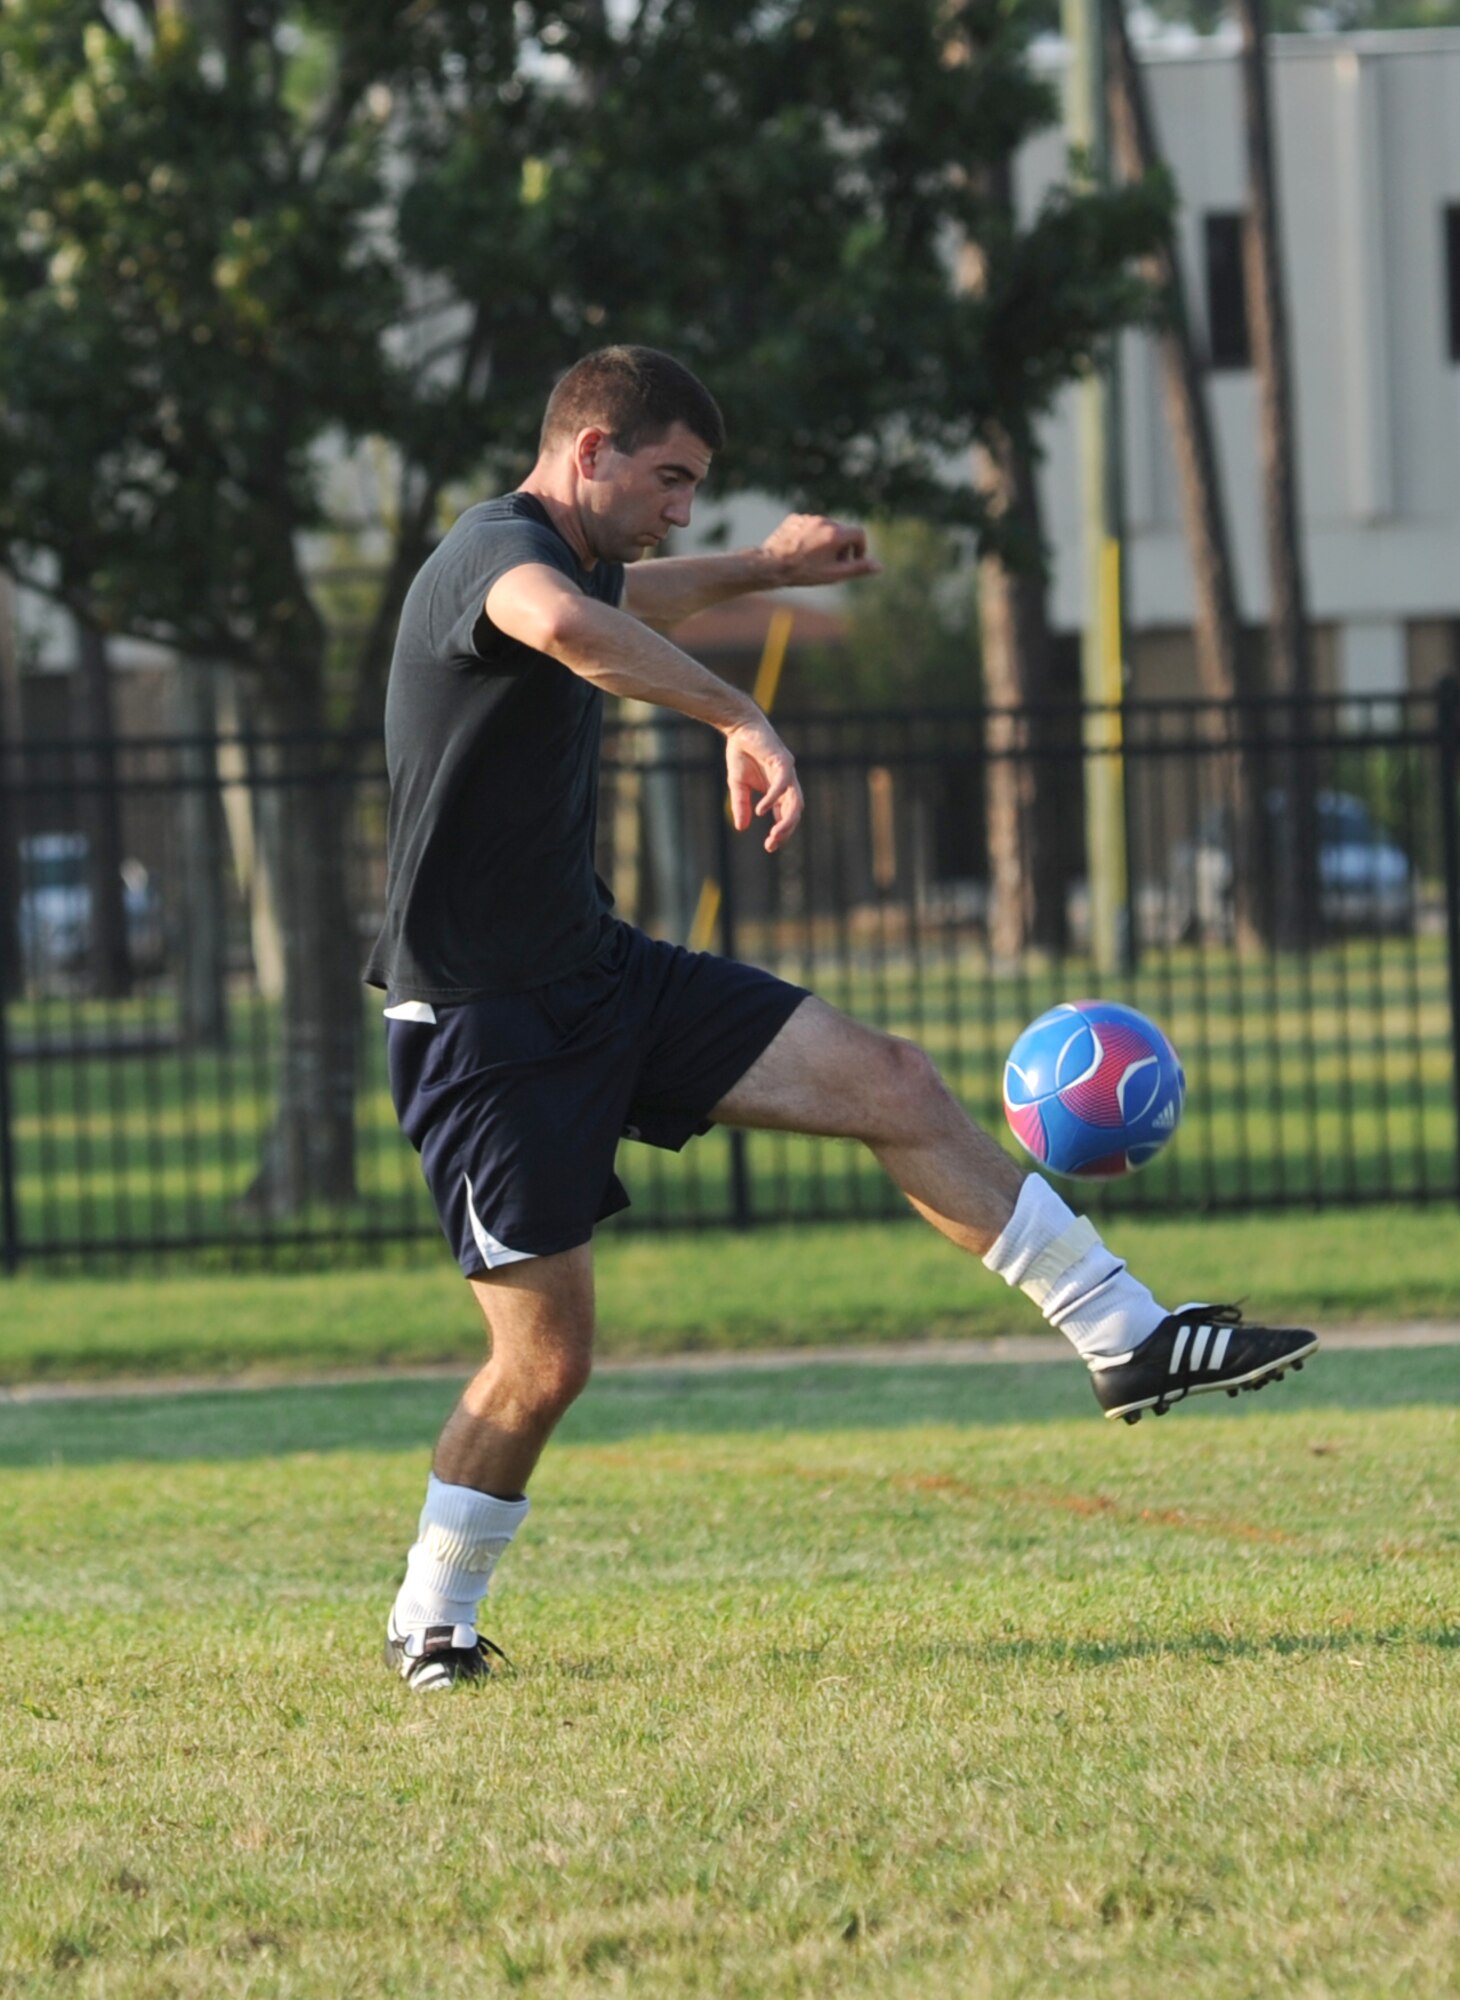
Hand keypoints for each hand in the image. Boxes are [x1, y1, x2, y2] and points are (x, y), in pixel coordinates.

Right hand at [724, 716, 802, 853]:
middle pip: (794, 811)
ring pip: (795, 801)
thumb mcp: (738, 785)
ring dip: (786, 819)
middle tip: (772, 844)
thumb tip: (741, 828)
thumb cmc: (742, 754)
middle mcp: (787, 783)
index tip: (769, 846)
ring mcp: (788, 772)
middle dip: (786, 830)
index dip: (780, 832)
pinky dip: (773, 798)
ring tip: (775, 834)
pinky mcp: (783, 760)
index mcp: (779, 790)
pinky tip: (762, 810)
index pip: (785, 815)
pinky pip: (783, 784)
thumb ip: (741, 805)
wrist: (740, 728)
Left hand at [758, 514, 879, 587]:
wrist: (771, 565)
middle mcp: (824, 521)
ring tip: (813, 559)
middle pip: (842, 531)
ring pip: (825, 528)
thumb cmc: (803, 573)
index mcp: (836, 533)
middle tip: (831, 565)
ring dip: (826, 541)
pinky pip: (809, 526)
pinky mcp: (794, 518)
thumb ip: (858, 568)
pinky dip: (810, 536)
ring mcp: (808, 518)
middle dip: (842, 547)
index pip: (859, 534)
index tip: (853, 561)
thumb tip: (879, 566)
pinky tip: (801, 550)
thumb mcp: (834, 574)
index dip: (860, 549)